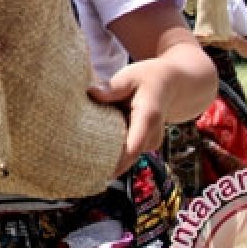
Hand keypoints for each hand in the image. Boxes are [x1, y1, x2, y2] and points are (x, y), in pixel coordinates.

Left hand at [89, 59, 169, 176]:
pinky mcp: (143, 145)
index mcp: (148, 118)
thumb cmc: (148, 78)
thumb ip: (113, 87)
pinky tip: (92, 144)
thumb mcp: (131, 76)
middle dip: (101, 162)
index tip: (94, 171)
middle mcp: (151, 136)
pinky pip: (124, 151)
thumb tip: (91, 93)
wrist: (171, 85)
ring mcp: (148, 143)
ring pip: (123, 155)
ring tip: (80, 151)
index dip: (115, 163)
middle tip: (75, 164)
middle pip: (125, 157)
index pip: (132, 147)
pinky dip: (109, 148)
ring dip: (104, 153)